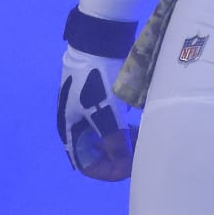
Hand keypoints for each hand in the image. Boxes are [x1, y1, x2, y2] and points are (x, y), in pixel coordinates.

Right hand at [59, 9, 139, 180]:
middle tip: (139, 151)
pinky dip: (123, 128)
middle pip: (97, 153)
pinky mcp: (100, 100)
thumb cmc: (97, 81)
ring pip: (107, 138)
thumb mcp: (106, 114)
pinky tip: (137, 125)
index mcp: (71, 131)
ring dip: (123, 142)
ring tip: (141, 139)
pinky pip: (112, 123)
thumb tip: (124, 164)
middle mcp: (78, 125)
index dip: (107, 171)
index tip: (128, 167)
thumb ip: (114, 141)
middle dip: (118, 157)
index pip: (86, 165)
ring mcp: (89, 111)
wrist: (97, 43)